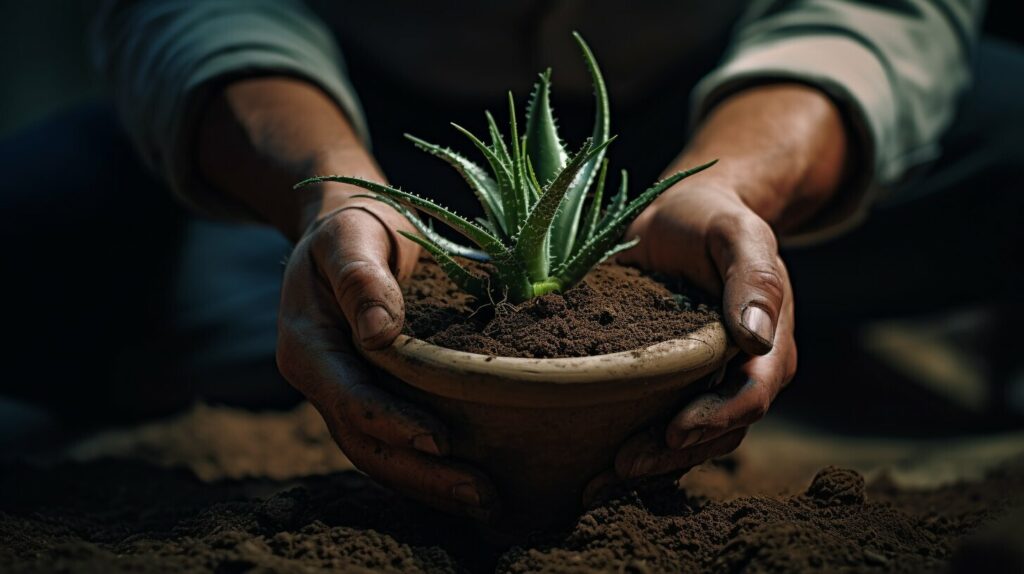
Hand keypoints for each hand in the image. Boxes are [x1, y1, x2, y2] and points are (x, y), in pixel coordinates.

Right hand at [196, 76, 497, 520]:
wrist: (345, 234)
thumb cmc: (352, 228)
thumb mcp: (350, 236)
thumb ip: (360, 277)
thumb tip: (380, 332)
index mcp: (307, 347)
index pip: (350, 398)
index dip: (393, 423)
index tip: (442, 442)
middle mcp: (320, 381)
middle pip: (366, 444)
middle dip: (422, 475)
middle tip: (481, 497)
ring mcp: (342, 396)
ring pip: (379, 455)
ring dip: (430, 484)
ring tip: (485, 504)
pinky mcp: (368, 398)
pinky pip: (392, 443)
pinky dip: (427, 467)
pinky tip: (469, 481)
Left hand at [612, 177, 797, 480]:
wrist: (679, 216)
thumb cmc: (709, 218)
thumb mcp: (734, 231)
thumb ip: (752, 275)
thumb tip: (756, 334)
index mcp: (768, 341)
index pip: (751, 395)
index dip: (717, 419)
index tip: (674, 430)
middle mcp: (741, 370)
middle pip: (718, 431)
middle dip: (672, 455)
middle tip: (621, 466)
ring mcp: (706, 381)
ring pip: (689, 439)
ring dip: (649, 462)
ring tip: (599, 480)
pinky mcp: (670, 383)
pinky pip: (658, 422)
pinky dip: (633, 444)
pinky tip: (592, 463)